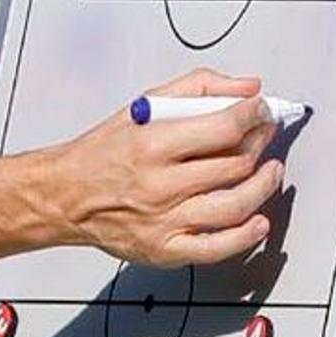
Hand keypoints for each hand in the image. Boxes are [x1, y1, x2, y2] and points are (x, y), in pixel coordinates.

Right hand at [47, 69, 285, 267]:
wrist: (65, 196)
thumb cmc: (104, 153)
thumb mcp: (144, 106)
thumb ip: (198, 89)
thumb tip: (247, 87)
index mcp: (153, 144)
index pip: (224, 127)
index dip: (254, 115)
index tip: (261, 110)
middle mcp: (159, 184)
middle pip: (235, 165)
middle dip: (260, 145)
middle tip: (262, 136)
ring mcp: (164, 220)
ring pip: (235, 205)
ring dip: (264, 187)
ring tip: (270, 173)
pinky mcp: (165, 249)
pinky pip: (217, 248)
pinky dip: (246, 235)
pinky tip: (257, 222)